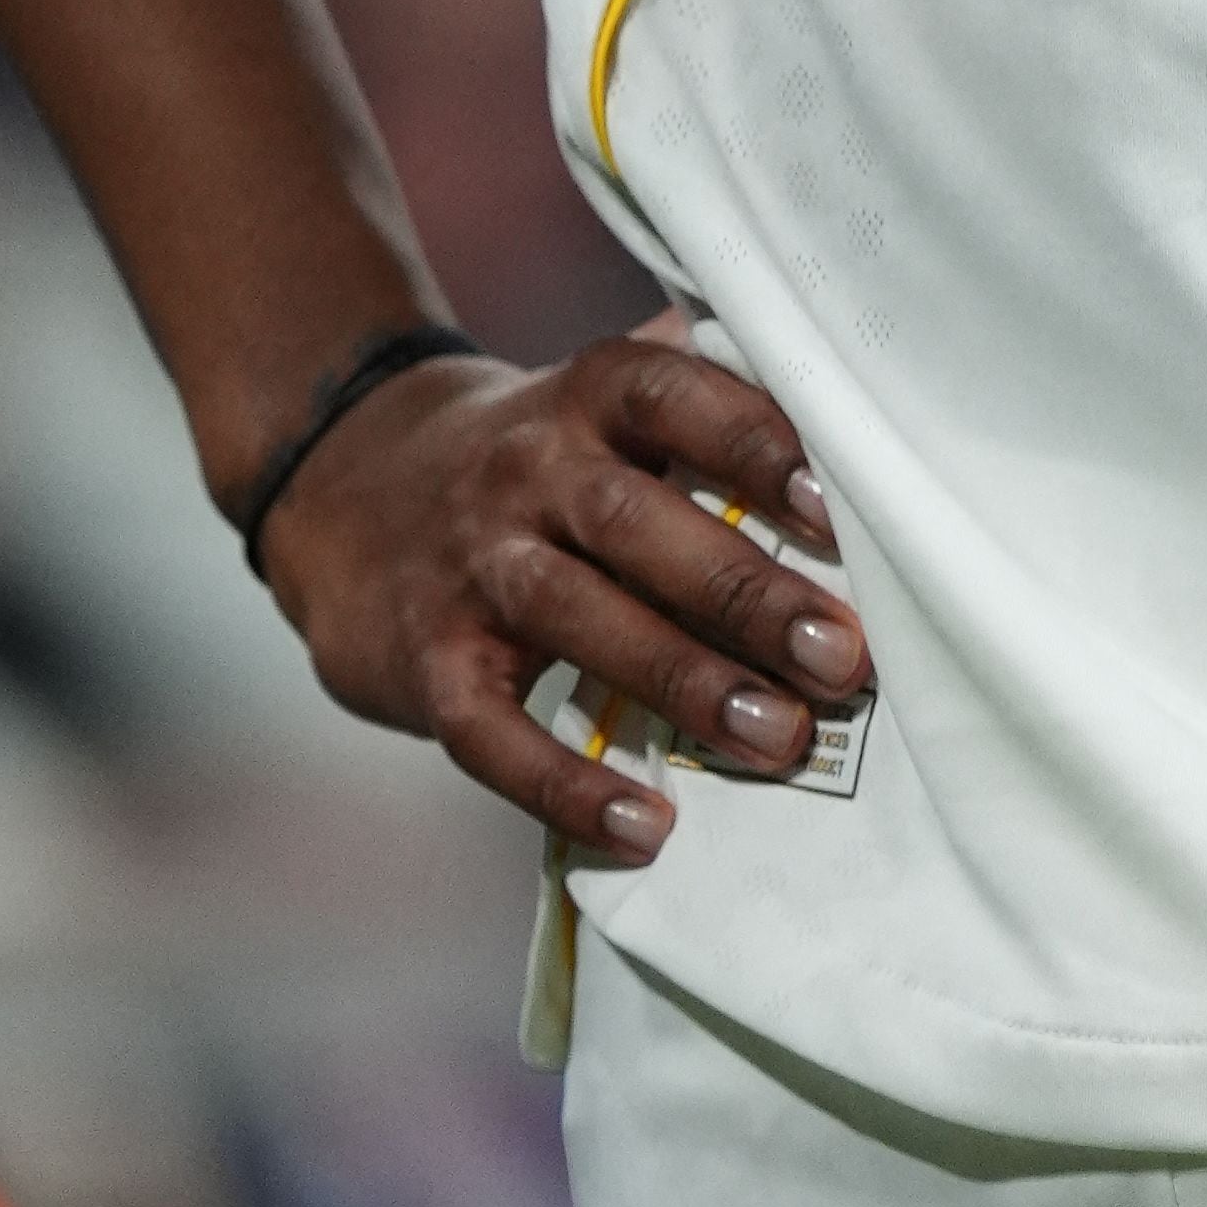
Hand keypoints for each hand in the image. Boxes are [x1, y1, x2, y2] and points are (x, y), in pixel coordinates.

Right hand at [256, 309, 870, 855]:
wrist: (351, 490)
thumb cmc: (541, 452)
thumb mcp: (603, 396)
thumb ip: (708, 380)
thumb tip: (856, 385)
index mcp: (589, 393)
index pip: (676, 396)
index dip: (758, 444)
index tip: (842, 509)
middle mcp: (526, 468)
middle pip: (638, 521)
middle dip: (745, 590)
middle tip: (844, 657)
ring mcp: (471, 566)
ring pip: (579, 619)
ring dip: (685, 682)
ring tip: (781, 738)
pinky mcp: (428, 662)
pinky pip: (492, 731)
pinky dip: (566, 784)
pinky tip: (647, 827)